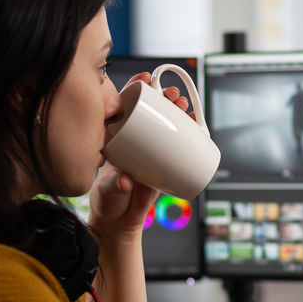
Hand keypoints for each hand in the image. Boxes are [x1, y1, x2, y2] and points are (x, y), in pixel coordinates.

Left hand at [88, 73, 192, 238]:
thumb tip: (127, 181)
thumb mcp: (106, 191)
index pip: (124, 107)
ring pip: (165, 125)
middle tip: (172, 96)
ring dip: (177, 112)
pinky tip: (196, 125)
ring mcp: (150, 152)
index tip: (144, 80)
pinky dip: (187, 134)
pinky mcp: (164, 164)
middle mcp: (134, 141)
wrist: (119, 221)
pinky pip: (177, 145)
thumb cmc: (106, 202)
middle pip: (150, 112)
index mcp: (115, 139)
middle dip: (162, 98)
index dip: (134, 90)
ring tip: (185, 106)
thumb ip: (115, 186)